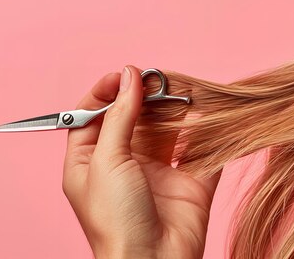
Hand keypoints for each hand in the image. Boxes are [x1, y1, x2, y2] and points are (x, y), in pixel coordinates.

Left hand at [62, 65, 222, 258]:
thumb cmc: (116, 220)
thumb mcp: (107, 160)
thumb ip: (119, 116)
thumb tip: (129, 77)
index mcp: (90, 162)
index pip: (92, 116)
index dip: (105, 92)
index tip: (124, 74)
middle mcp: (123, 164)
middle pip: (132, 118)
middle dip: (145, 96)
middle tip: (158, 79)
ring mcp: (156, 172)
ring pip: (166, 129)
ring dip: (174, 108)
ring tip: (181, 89)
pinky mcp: (188, 181)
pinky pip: (198, 149)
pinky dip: (203, 129)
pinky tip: (204, 111)